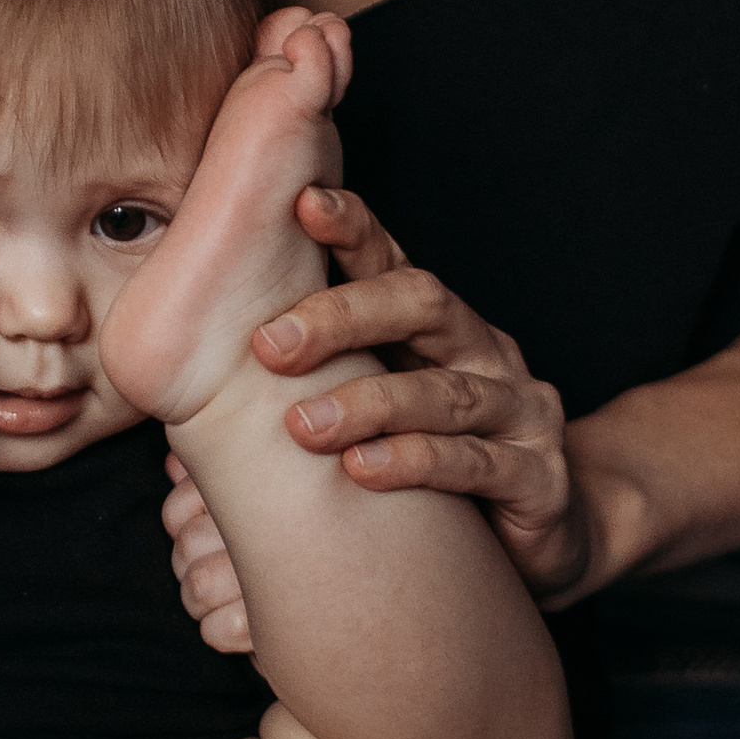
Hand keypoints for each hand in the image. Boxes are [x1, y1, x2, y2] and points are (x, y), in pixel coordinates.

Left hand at [164, 190, 597, 622]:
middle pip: (421, 304)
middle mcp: (483, 352)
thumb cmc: (437, 465)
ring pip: (443, 389)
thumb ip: (316, 388)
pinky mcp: (538, 475)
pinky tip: (364, 471)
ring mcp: (517, 410)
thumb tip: (192, 386)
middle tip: (268, 345)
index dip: (352, 227)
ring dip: (367, 404)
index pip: (392, 261)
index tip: (299, 202)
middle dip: (342, 316)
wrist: (547, 536)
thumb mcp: (378, 413)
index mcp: (438, 327)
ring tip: (301, 427)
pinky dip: (415, 462)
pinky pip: (474, 462)